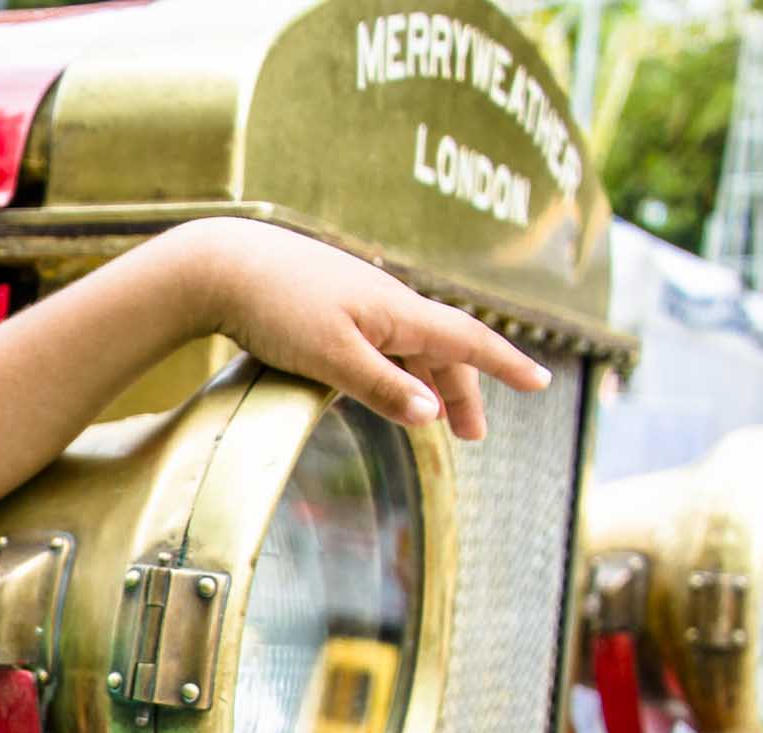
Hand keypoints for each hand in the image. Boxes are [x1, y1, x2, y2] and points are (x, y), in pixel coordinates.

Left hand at [175, 217, 550, 439]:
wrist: (221, 265)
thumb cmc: (274, 307)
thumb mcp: (331, 356)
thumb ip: (382, 386)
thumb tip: (433, 414)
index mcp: (398, 311)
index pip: (468, 340)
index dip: (506, 364)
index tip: (542, 383)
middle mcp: (386, 302)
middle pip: (440, 349)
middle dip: (462, 391)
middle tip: (473, 435)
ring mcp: (357, 302)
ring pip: (408, 346)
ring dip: (426, 382)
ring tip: (435, 420)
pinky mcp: (328, 306)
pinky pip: (379, 341)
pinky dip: (394, 368)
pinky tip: (386, 381)